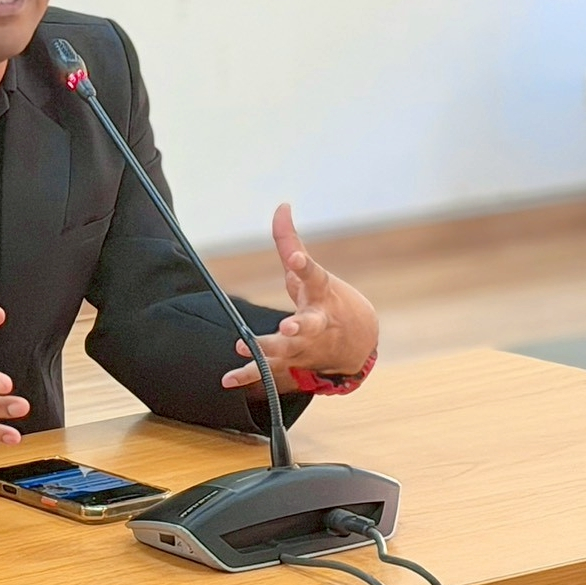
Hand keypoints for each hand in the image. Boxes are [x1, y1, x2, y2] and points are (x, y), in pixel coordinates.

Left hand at [221, 203, 378, 392]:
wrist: (358, 345)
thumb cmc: (330, 301)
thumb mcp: (314, 272)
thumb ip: (290, 242)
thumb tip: (281, 205)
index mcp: (322, 294)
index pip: (314, 276)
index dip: (304, 265)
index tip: (295, 258)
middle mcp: (316, 324)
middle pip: (307, 326)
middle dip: (298, 328)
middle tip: (287, 327)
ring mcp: (304, 347)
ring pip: (287, 352)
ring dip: (268, 351)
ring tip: (245, 347)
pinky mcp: (291, 364)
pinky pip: (268, 373)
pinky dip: (248, 377)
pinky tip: (227, 379)